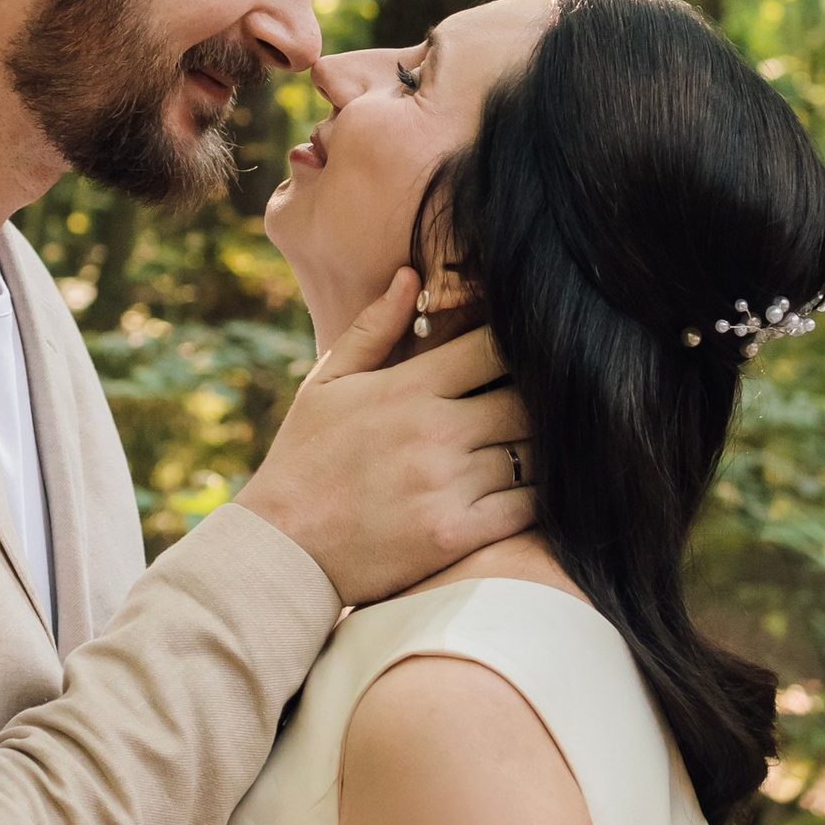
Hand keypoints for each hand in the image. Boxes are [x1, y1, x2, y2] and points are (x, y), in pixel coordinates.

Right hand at [241, 268, 536, 606]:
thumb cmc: (304, 459)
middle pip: (525, 400)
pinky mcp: (457, 534)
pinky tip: (526, 490)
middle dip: (537, 400)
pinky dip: (536, 497)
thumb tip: (411, 275)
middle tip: (542, 405)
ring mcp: (448, 485)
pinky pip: (526, 506)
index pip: (493, 348)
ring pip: (532, 453)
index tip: (522, 357)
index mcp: (408, 388)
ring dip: (538, 449)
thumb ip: (375, 328)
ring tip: (533, 446)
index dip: (515, 348)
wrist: (282, 549)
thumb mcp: (328, 384)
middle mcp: (435, 431)